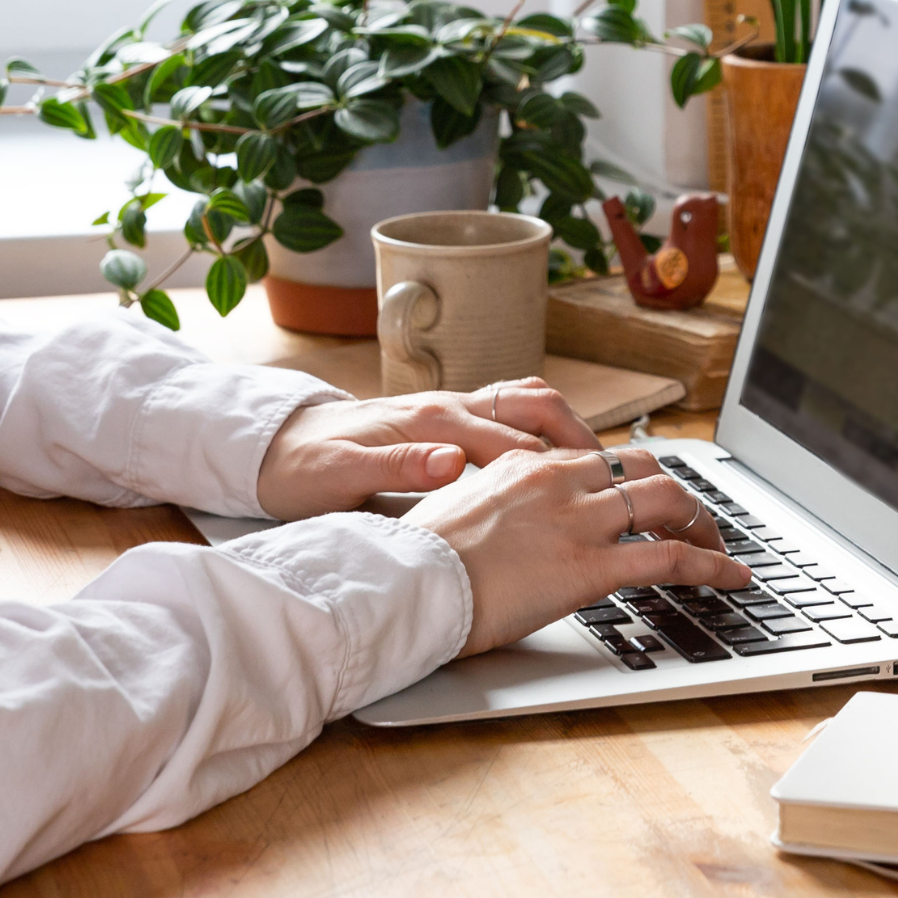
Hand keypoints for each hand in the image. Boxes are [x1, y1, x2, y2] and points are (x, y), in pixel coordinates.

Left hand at [256, 377, 600, 521]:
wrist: (274, 446)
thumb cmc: (305, 465)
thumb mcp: (341, 475)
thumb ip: (397, 467)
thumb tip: (452, 462)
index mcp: (429, 420)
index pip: (512, 438)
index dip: (559, 466)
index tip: (602, 492)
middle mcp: (446, 407)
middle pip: (534, 406)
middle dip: (581, 438)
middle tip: (624, 477)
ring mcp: (447, 411)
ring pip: (526, 405)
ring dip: (567, 432)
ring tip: (606, 470)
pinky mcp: (443, 424)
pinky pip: (508, 416)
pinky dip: (542, 434)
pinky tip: (558, 468)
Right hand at [403, 445, 750, 653]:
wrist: (410, 581)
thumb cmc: (422, 558)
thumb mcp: (459, 512)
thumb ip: (496, 507)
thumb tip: (507, 526)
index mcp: (525, 464)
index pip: (597, 457)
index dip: (631, 479)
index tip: (645, 500)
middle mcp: (557, 479)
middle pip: (642, 466)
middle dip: (678, 493)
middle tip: (694, 521)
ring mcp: (577, 519)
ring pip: (667, 501)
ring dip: (703, 524)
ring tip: (721, 549)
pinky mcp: (590, 565)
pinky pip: (669, 558)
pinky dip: (710, 566)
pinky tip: (730, 579)